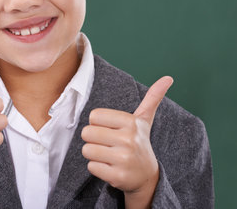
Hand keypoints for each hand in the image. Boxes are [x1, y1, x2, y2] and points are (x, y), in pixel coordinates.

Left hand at [81, 76, 173, 208]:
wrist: (146, 176)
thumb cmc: (138, 142)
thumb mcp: (144, 120)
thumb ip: (152, 98)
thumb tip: (168, 78)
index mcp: (131, 122)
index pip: (93, 116)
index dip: (98, 124)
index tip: (111, 130)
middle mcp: (128, 140)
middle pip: (87, 133)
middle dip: (93, 139)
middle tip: (108, 144)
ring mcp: (123, 159)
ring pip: (87, 150)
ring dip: (94, 154)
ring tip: (109, 155)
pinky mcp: (117, 177)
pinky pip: (91, 166)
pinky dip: (97, 168)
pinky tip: (111, 168)